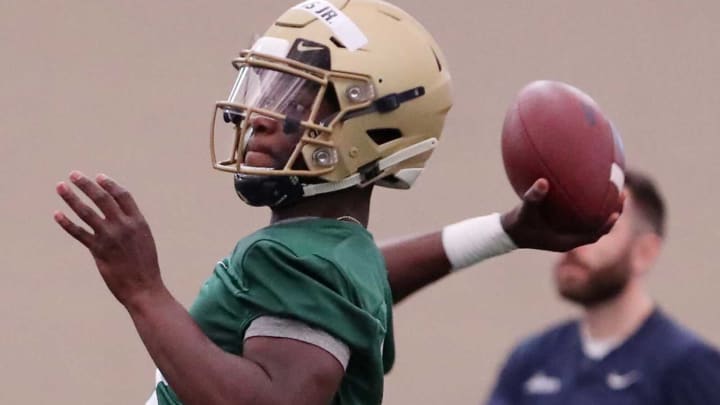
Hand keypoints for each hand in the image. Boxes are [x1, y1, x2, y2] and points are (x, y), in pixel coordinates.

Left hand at [54, 171, 163, 306]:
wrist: (144, 288)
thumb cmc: (146, 266)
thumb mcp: (144, 240)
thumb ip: (131, 225)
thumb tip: (116, 214)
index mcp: (138, 222)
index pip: (122, 195)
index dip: (109, 184)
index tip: (97, 177)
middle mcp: (124, 226)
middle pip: (102, 198)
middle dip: (86, 184)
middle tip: (73, 175)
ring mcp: (110, 237)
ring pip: (86, 212)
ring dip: (71, 197)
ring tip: (61, 187)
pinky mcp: (98, 251)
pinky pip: (78, 233)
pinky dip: (66, 223)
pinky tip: (57, 214)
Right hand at [500, 178, 624, 251]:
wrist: (507, 233)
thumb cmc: (517, 225)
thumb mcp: (524, 212)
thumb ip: (534, 198)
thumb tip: (543, 182)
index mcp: (565, 241)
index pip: (593, 235)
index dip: (606, 225)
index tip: (617, 211)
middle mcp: (569, 237)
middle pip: (598, 227)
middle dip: (612, 212)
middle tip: (622, 194)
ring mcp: (566, 232)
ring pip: (590, 221)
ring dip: (602, 208)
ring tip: (612, 189)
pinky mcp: (561, 226)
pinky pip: (578, 215)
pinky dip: (585, 203)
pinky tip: (585, 186)